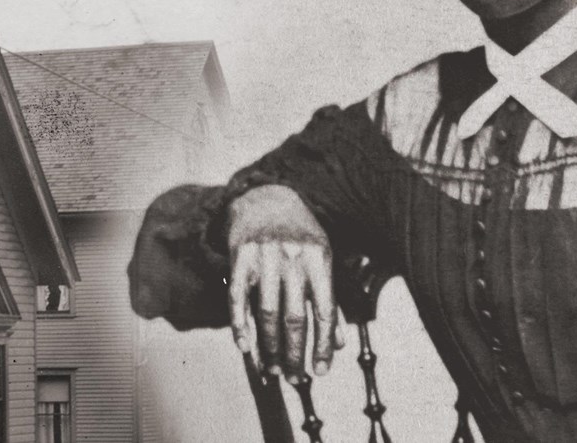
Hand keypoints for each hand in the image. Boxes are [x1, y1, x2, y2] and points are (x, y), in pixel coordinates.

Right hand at [227, 185, 344, 380]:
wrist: (265, 198)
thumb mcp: (322, 258)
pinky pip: (237, 298)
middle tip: (295, 378)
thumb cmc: (299, 235)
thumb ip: (329, 298)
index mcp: (320, 259)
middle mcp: (293, 257)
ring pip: (266, 313)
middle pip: (294, 318)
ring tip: (273, 369)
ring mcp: (264, 257)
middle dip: (295, 354)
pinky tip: (246, 348)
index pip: (325, 311)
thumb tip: (338, 344)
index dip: (323, 346)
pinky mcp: (239, 257)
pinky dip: (240, 326)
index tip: (321, 371)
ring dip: (269, 348)